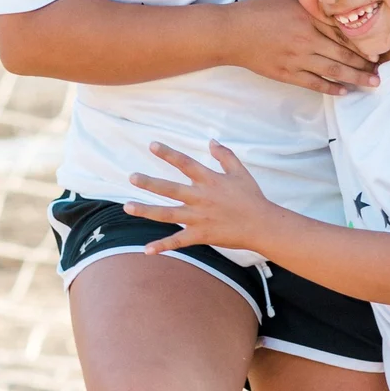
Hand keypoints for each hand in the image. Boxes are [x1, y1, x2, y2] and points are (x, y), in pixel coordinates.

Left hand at [126, 142, 278, 255]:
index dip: (168, 154)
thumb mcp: (240, 172)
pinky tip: (146, 250)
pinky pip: (178, 241)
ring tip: (127, 207)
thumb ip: (225, 155)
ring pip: (167, 214)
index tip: (152, 145)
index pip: (185, 163)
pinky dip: (162, 246)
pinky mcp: (200, 235)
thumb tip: (211, 141)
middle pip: (170, 189)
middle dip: (149, 183)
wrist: (262, 225)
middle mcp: (200, 198)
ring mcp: (199, 217)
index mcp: (209, 180)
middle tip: (132, 177)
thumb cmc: (252, 197)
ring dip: (146, 210)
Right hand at [224, 0, 378, 93]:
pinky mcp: (287, 73)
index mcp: (308, 17)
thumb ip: (309, 1)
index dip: (361, 42)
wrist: (232, 33)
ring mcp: (297, 58)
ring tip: (372, 83)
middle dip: (364, 64)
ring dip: (355, 77)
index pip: (342, 32)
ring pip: (333, 70)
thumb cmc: (258, 11)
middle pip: (343, 53)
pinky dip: (330, 88)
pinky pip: (313, 82)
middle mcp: (306, 38)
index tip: (377, 49)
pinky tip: (344, 91)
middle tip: (381, 71)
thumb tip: (329, 1)